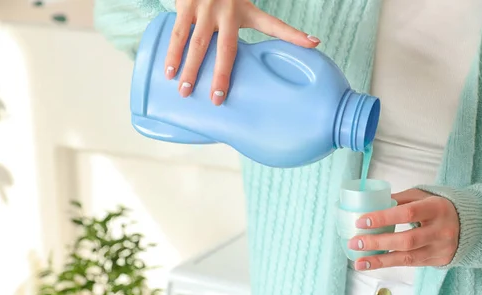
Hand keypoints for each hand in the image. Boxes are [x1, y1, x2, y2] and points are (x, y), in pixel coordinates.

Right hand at [165, 0, 320, 104]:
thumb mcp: (250, 8)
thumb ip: (273, 27)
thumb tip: (313, 42)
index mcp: (247, 11)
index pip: (274, 25)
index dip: (294, 34)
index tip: (312, 42)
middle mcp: (227, 10)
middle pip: (225, 48)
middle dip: (220, 74)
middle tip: (216, 98)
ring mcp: (204, 7)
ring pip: (196, 43)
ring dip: (189, 68)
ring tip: (184, 91)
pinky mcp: (186, 4)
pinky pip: (178, 33)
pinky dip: (172, 53)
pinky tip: (168, 72)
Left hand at [349, 189, 459, 269]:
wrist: (470, 225)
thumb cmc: (438, 206)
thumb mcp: (422, 196)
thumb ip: (399, 200)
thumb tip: (370, 204)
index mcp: (436, 208)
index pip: (407, 214)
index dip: (383, 218)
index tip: (361, 221)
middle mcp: (440, 230)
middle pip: (406, 240)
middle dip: (377, 243)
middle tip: (354, 243)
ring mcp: (440, 248)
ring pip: (407, 257)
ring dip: (380, 261)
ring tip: (358, 262)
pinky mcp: (437, 261)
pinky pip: (410, 264)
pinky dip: (389, 264)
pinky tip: (372, 264)